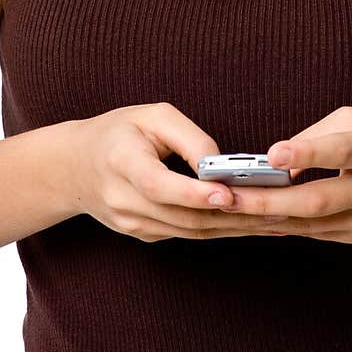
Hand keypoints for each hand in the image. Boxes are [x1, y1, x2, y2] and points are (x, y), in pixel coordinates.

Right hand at [61, 102, 299, 241]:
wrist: (75, 167)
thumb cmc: (119, 132)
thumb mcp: (152, 116)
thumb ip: (188, 137)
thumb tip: (223, 165)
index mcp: (121, 163)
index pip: (159, 186)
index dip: (194, 194)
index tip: (228, 194)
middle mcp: (124, 201)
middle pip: (183, 216)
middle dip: (232, 215)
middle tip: (275, 208)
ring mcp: (133, 224)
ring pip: (190, 232)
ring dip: (234, 228)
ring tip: (276, 219)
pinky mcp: (144, 235)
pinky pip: (187, 234)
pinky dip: (221, 230)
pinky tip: (252, 224)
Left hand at [217, 106, 351, 244]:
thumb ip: (318, 137)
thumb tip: (276, 165)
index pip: (341, 151)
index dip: (307, 152)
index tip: (272, 154)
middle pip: (318, 200)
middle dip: (268, 201)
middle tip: (227, 197)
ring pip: (315, 224)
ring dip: (271, 218)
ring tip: (231, 210)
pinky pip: (323, 232)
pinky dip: (292, 225)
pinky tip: (262, 219)